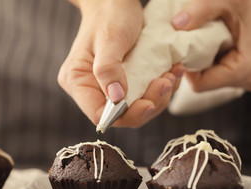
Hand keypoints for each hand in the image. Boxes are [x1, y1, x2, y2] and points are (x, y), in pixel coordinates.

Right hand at [58, 0, 182, 127]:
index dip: (125, 115)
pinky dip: (162, 87)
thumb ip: (109, 69)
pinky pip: (144, 94)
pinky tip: (172, 72)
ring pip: (137, 108)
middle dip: (149, 104)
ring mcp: (109, 87)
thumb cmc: (109, 14)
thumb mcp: (109, 39)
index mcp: (78, 81)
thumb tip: (117, 99)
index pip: (99, 114)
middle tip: (166, 83)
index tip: (149, 103)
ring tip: (172, 75)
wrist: (116, 2)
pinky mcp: (125, 83)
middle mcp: (91, 89)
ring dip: (159, 96)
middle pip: (122, 115)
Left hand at [170, 0, 250, 91]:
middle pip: (206, 82)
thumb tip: (175, 25)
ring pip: (213, 78)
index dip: (186, 67)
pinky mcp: (250, 74)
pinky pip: (222, 72)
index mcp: (247, 70)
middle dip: (195, 62)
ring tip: (208, 37)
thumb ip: (201, 11)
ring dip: (205, 59)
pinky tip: (218, 41)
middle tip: (192, 39)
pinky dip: (214, 58)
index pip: (200, 84)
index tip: (182, 47)